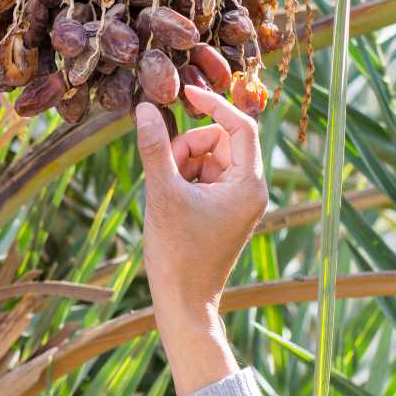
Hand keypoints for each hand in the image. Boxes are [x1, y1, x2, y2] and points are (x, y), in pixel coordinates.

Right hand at [135, 85, 268, 395]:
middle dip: (190, 146)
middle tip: (165, 168)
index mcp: (248, 184)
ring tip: (167, 192)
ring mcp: (240, 202)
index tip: (187, 94)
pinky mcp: (226, 212)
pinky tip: (171, 202)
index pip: (241, 126)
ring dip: (185, 163)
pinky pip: (207, 178)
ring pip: (211, 158)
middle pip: (222, 141)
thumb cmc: (177, 253)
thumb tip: (145, 108)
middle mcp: (251, 190)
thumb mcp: (162, 193)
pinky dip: (187, 179)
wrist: (184, 302)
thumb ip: (154, 147)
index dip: (214, 105)